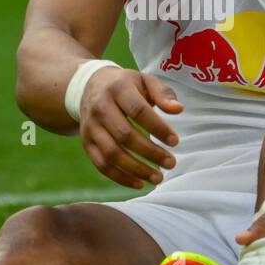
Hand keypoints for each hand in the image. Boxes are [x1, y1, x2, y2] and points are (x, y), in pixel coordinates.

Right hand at [79, 68, 182, 189]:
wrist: (90, 85)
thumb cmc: (126, 85)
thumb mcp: (145, 81)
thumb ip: (163, 94)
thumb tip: (178, 110)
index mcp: (118, 89)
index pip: (138, 111)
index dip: (158, 128)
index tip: (175, 141)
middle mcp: (100, 107)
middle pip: (125, 135)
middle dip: (150, 153)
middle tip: (171, 163)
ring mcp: (90, 126)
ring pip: (112, 153)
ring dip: (136, 169)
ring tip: (158, 178)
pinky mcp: (86, 142)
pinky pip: (101, 164)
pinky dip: (120, 177)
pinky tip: (139, 183)